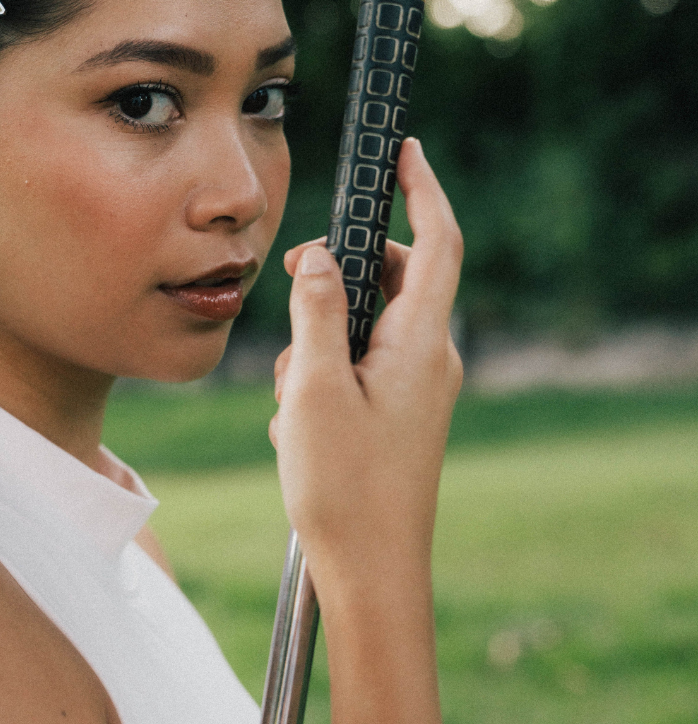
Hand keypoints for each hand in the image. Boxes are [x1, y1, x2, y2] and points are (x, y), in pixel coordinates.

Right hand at [269, 139, 462, 603]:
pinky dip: (320, 380)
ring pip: (362, 328)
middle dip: (337, 277)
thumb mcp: (312, 388)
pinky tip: (295, 428)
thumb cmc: (345, 487)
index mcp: (422, 343)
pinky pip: (357, 369)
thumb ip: (316, 312)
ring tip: (288, 398)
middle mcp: (431, 360)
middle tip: (291, 287)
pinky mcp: (398, 417)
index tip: (405, 148)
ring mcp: (417, 391)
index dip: (422, 189)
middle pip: (391, 280)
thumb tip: (319, 258)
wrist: (371, 575)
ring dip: (316, 343)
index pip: (435, 242)